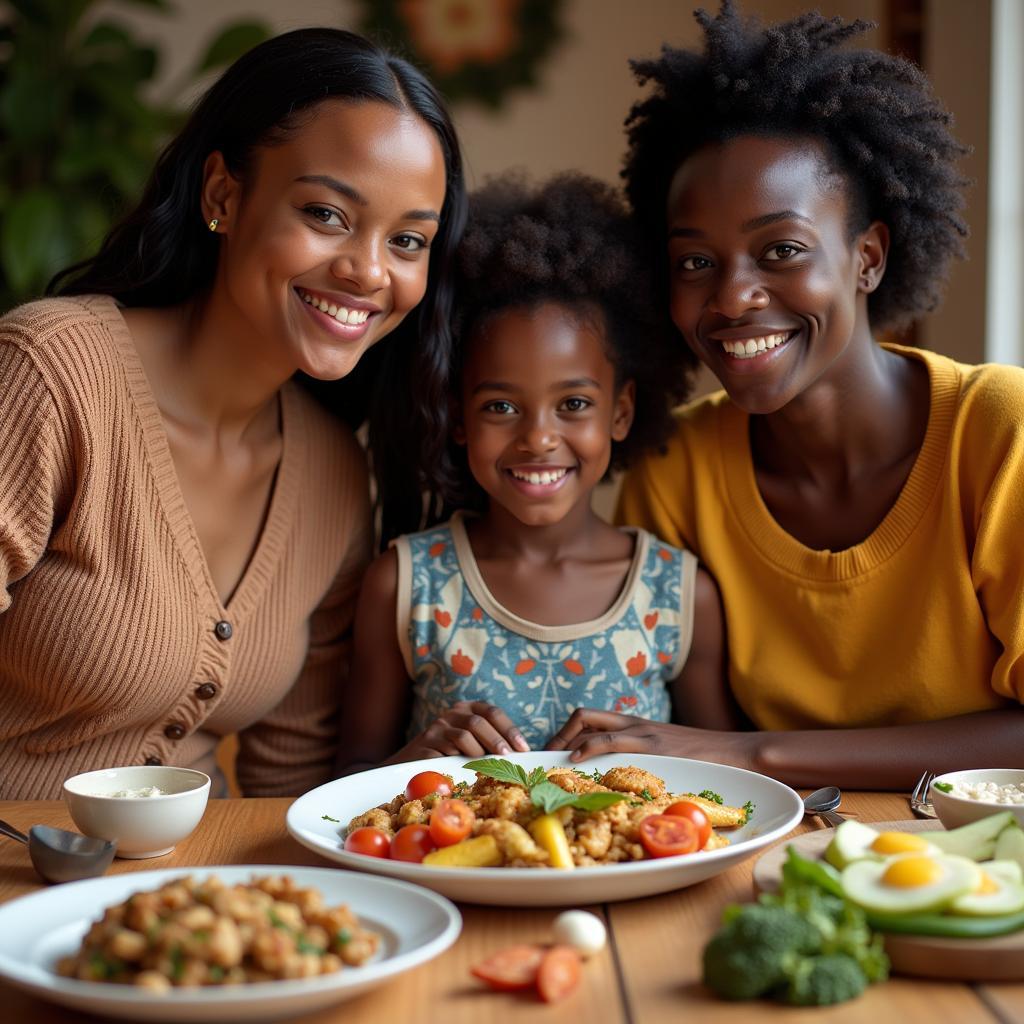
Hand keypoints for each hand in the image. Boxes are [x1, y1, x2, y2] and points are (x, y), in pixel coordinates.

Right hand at [388, 701, 530, 761]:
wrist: (411, 765)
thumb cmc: (449, 756)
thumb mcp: (471, 743)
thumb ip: (491, 743)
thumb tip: (522, 755)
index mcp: (467, 709)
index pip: (492, 712)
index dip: (509, 729)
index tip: (523, 749)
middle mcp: (451, 714)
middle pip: (478, 721)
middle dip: (497, 740)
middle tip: (509, 758)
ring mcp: (437, 728)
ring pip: (464, 734)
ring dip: (479, 752)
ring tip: (486, 766)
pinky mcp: (425, 744)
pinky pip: (447, 751)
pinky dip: (460, 760)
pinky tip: (464, 769)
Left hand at [545, 708, 755, 769]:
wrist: (733, 753)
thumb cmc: (700, 761)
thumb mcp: (663, 757)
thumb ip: (640, 762)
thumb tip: (619, 787)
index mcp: (634, 726)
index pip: (590, 720)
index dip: (566, 734)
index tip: (552, 756)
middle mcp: (633, 723)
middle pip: (583, 715)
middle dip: (558, 736)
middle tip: (548, 759)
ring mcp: (641, 731)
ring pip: (590, 723)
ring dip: (565, 741)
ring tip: (553, 760)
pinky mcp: (650, 744)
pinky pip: (610, 740)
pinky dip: (587, 747)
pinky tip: (575, 761)